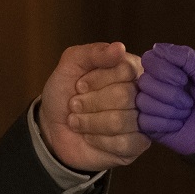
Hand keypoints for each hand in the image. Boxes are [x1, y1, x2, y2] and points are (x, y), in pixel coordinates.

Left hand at [39, 42, 147, 171]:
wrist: (52, 127)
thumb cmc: (65, 91)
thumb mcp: (71, 64)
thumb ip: (94, 52)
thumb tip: (120, 47)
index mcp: (131, 69)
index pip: (127, 70)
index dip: (99, 79)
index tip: (79, 85)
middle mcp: (142, 94)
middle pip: (126, 96)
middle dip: (91, 102)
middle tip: (75, 105)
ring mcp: (142, 121)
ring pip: (123, 122)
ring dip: (91, 122)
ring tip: (77, 121)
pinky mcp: (136, 146)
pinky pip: (124, 144)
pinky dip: (98, 140)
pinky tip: (90, 137)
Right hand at [136, 43, 194, 154]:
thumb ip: (184, 56)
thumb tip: (156, 47)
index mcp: (166, 69)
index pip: (148, 59)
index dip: (164, 70)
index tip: (184, 79)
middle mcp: (154, 85)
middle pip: (144, 82)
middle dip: (171, 94)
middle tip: (189, 101)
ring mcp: (150, 106)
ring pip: (143, 101)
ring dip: (171, 110)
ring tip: (185, 114)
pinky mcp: (148, 126)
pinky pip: (144, 121)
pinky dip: (166, 124)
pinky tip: (178, 125)